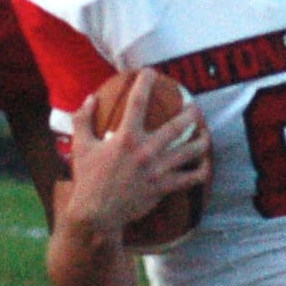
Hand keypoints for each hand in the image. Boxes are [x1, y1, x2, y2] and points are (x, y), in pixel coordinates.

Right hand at [65, 70, 210, 239]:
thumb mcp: (80, 146)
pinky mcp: (163, 187)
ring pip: (190, 151)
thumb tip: (90, 98)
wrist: (96, 213)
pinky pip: (190, 178)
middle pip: (177, 126)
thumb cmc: (87, 179)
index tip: (151, 72)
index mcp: (126, 138)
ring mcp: (157, 170)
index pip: (138, 102)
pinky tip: (205, 165)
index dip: (145, 82)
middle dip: (190, 113)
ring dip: (202, 140)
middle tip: (195, 107)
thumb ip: (83, 120)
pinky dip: (201, 171)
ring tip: (205, 134)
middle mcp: (145, 151)